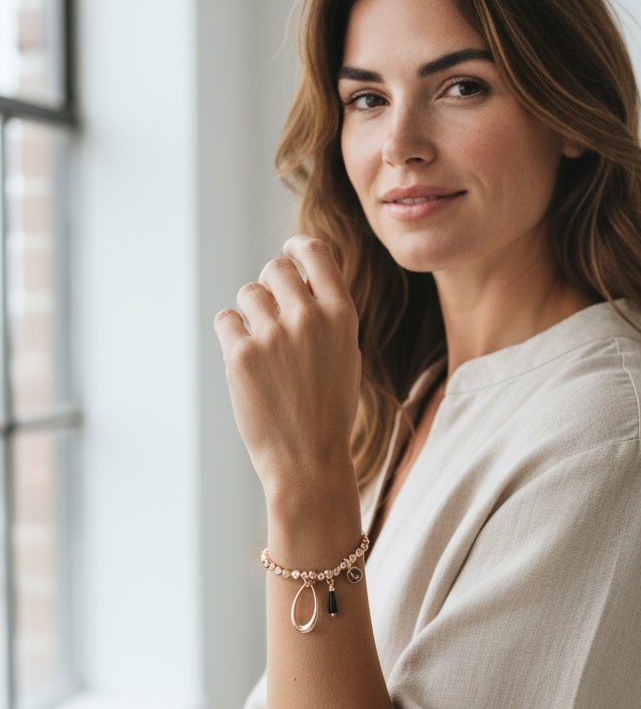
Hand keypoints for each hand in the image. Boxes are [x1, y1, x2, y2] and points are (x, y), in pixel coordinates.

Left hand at [213, 236, 360, 496]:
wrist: (309, 460)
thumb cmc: (329, 411)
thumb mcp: (346, 355)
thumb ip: (327, 315)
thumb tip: (299, 278)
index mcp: (342, 315)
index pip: (315, 252)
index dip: (297, 248)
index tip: (289, 251)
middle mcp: (309, 318)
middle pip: (276, 269)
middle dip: (271, 286)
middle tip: (272, 315)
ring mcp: (274, 335)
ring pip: (248, 293)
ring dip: (251, 313)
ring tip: (263, 347)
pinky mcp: (241, 355)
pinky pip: (226, 320)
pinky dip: (232, 334)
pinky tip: (246, 358)